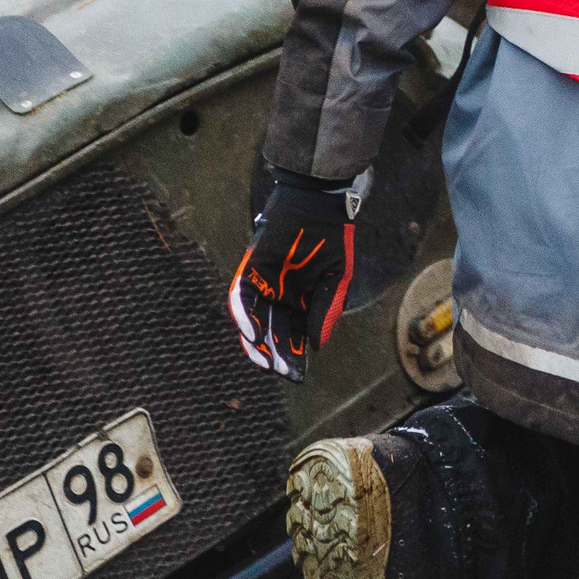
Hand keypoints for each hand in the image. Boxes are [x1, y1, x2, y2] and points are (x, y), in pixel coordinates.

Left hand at [228, 178, 355, 381]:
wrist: (316, 204)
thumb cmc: (331, 239)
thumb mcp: (338, 279)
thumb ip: (326, 312)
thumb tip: (317, 346)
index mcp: (302, 300)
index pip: (295, 334)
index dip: (295, 355)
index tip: (296, 375)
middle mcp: (281, 296)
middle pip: (274, 332)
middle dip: (277, 354)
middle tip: (281, 372)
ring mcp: (264, 284)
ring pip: (255, 320)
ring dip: (258, 341)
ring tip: (265, 360)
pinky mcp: (250, 271)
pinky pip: (241, 298)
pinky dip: (244, 316)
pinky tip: (253, 332)